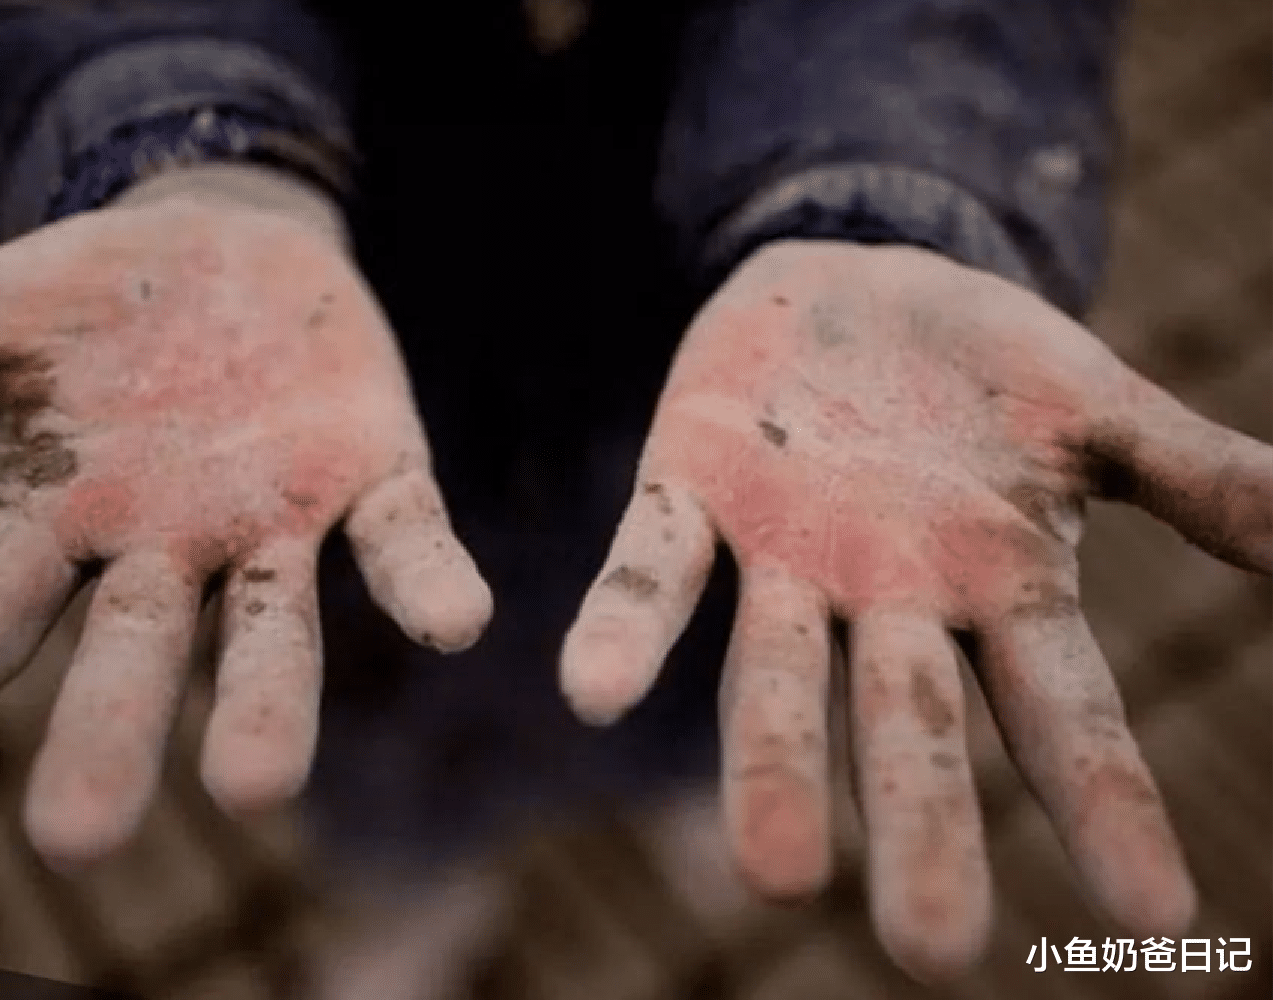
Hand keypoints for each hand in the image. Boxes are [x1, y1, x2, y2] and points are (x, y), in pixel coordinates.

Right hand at [0, 164, 491, 868]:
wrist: (230, 248)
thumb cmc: (90, 306)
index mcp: (62, 514)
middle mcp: (169, 545)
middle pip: (132, 650)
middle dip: (107, 733)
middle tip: (75, 840)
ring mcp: (276, 522)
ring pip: (272, 629)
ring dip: (266, 704)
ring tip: (255, 786)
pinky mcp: (375, 474)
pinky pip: (405, 539)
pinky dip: (426, 583)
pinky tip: (457, 625)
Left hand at [560, 240, 1270, 978]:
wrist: (860, 275)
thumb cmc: (985, 368)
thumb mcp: (1095, 408)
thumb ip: (1195, 476)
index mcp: (995, 588)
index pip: (1062, 713)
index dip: (1107, 803)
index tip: (1160, 915)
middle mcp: (886, 599)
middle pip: (908, 728)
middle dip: (920, 825)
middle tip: (929, 947)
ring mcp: (783, 557)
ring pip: (774, 677)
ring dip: (769, 764)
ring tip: (771, 873)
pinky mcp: (692, 491)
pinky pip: (653, 569)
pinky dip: (625, 629)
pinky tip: (592, 692)